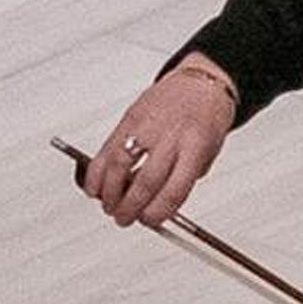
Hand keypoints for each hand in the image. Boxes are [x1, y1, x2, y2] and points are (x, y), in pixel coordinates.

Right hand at [81, 59, 236, 226]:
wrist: (200, 82)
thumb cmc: (206, 118)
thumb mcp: (207, 153)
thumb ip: (183, 179)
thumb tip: (154, 206)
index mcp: (195, 147)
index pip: (174, 190)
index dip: (157, 213)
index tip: (149, 222)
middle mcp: (169, 136)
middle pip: (145, 182)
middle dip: (130, 208)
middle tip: (124, 219)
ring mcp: (146, 126)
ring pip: (120, 166)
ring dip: (110, 193)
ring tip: (109, 206)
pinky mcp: (129, 118)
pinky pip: (106, 149)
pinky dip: (96, 172)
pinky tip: (95, 186)